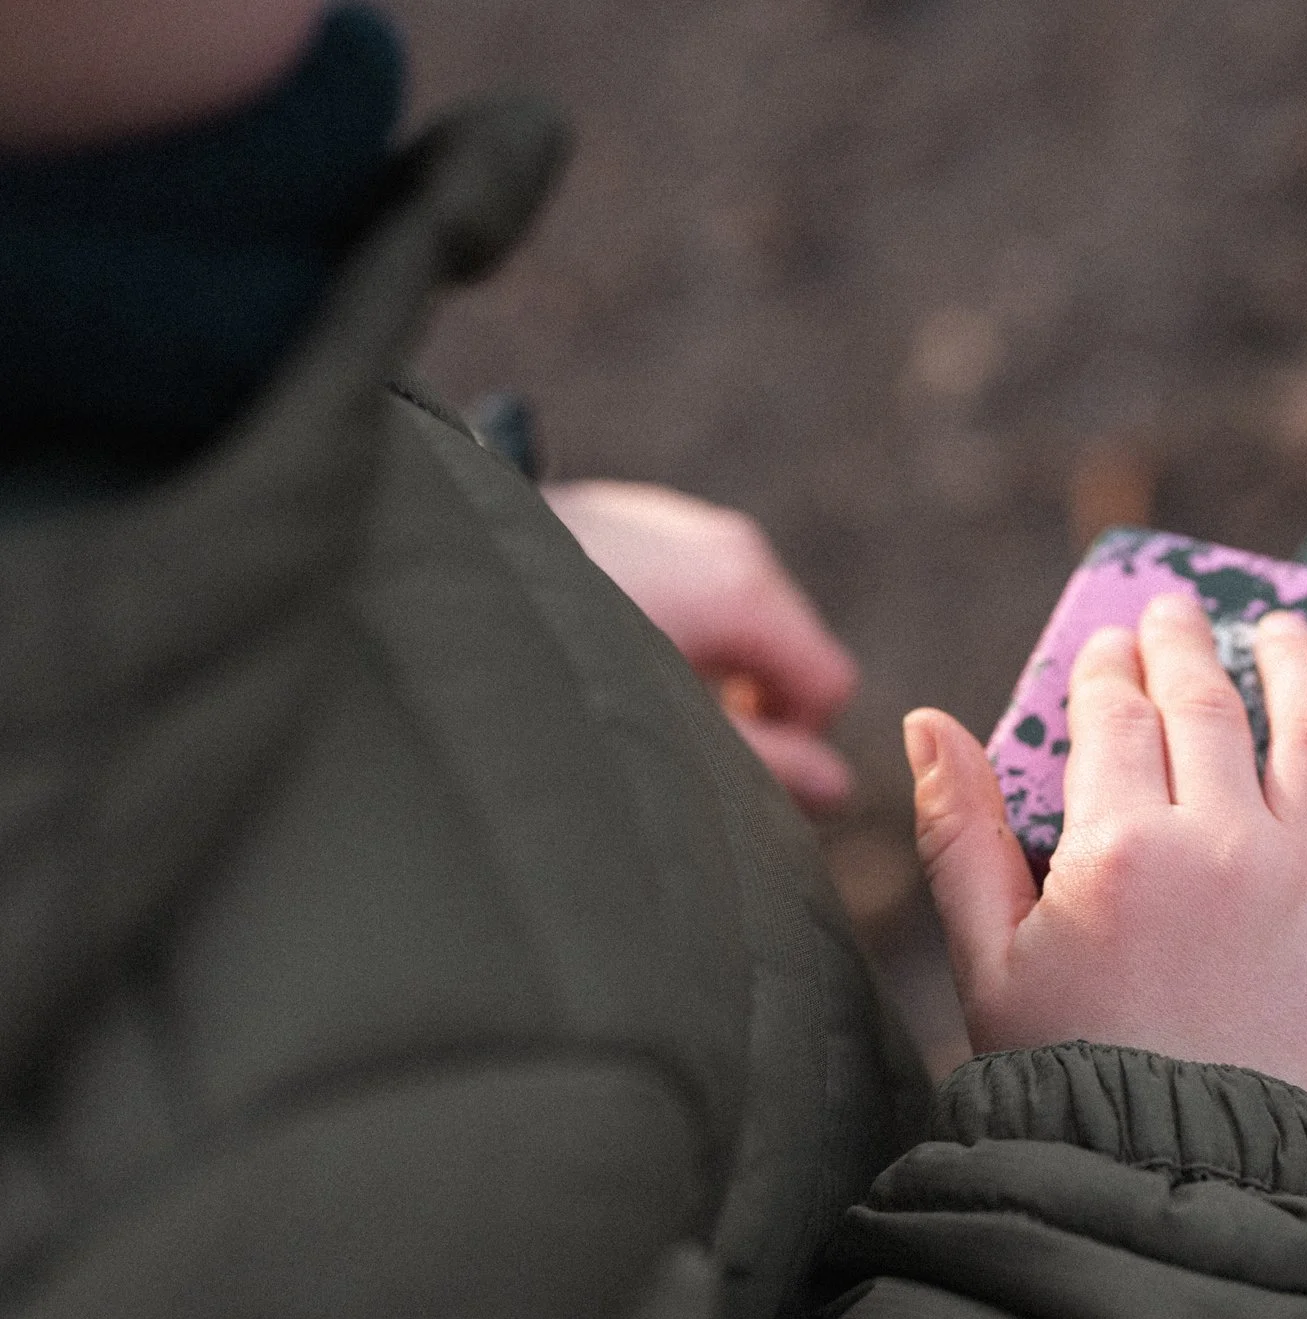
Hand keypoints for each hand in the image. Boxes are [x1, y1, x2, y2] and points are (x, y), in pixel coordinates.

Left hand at [544, 480, 858, 815]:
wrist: (442, 576)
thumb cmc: (559, 661)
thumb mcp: (672, 728)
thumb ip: (764, 762)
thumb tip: (837, 790)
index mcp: (745, 590)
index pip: (828, 683)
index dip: (796, 740)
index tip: (735, 766)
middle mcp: (728, 544)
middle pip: (789, 647)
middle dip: (753, 701)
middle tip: (680, 737)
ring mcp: (680, 521)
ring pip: (740, 617)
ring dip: (710, 665)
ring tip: (634, 690)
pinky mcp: (635, 514)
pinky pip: (694, 583)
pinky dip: (676, 624)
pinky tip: (607, 645)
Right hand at [905, 592, 1306, 1114]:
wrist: (1169, 1185)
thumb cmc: (1064, 1083)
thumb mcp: (986, 961)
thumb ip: (958, 834)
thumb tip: (927, 722)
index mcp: (1119, 847)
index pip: (1117, 717)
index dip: (1113, 669)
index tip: (1114, 644)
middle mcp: (1220, 845)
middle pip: (1208, 709)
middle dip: (1187, 647)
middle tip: (1180, 615)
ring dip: (1300, 664)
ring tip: (1286, 628)